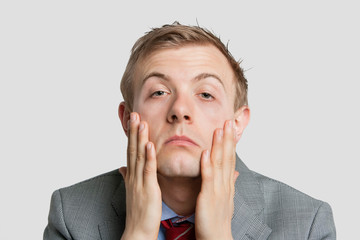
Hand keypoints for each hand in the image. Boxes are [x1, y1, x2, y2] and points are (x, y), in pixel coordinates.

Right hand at [119, 112, 161, 239]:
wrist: (138, 232)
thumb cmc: (138, 212)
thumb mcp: (133, 191)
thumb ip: (128, 176)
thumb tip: (122, 167)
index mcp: (132, 176)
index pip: (130, 151)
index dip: (131, 135)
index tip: (132, 120)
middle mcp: (133, 176)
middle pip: (132, 149)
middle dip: (133, 131)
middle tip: (134, 113)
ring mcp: (139, 182)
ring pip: (139, 156)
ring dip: (139, 138)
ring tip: (140, 122)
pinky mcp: (148, 189)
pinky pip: (148, 170)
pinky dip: (149, 156)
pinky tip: (150, 144)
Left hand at [195, 120, 238, 239]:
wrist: (217, 238)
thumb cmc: (217, 219)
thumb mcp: (224, 198)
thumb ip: (228, 183)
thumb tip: (234, 172)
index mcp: (227, 184)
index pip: (230, 159)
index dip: (230, 142)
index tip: (230, 127)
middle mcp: (225, 184)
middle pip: (227, 157)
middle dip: (228, 139)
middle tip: (228, 121)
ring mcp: (218, 190)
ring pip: (219, 164)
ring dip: (219, 146)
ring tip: (219, 130)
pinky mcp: (208, 197)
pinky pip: (208, 179)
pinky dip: (207, 165)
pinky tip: (205, 152)